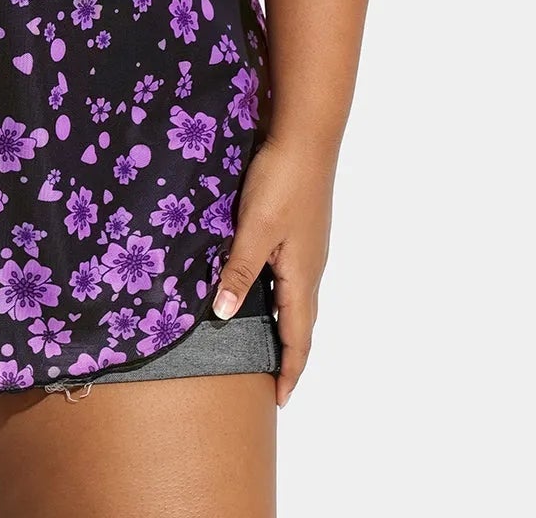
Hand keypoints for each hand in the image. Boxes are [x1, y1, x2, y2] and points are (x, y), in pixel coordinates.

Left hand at [211, 134, 335, 408]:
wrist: (305, 135)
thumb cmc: (281, 181)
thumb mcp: (254, 228)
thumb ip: (239, 271)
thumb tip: (225, 316)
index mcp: (302, 275)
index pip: (299, 337)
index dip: (290, 370)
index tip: (279, 400)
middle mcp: (310, 266)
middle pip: (300, 322)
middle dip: (288, 353)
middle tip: (269, 378)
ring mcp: (306, 246)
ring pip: (295, 297)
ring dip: (283, 323)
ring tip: (261, 341)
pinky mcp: (299, 228)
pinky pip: (289, 274)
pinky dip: (277, 293)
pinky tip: (258, 285)